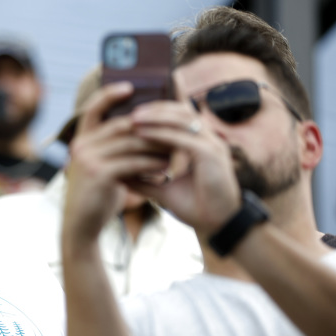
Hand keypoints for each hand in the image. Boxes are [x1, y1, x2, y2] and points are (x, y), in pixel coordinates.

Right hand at [63, 82, 170, 245]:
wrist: (81, 225)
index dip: (109, 95)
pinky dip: (152, 163)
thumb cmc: (95, 195)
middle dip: (150, 126)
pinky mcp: (99, 174)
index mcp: (80, 140)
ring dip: (157, 144)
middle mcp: (81, 145)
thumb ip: (112, 148)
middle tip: (172, 127)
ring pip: (131, 143)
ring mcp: (88, 158)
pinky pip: (133, 162)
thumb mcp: (100, 167)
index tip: (130, 86)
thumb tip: (139, 129)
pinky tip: (166, 167)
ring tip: (176, 148)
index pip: (92, 109)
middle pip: (122, 125)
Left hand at [127, 100, 240, 235]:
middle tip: (130, 113)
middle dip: (155, 109)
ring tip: (133, 119)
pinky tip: (142, 134)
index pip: (179, 116)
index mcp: (200, 143)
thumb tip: (117, 174)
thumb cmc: (195, 207)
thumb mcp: (163, 189)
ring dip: (156, 117)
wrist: (217, 226)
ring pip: (182, 120)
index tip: (130, 115)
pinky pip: (184, 139)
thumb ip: (143, 179)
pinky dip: (162, 134)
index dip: (156, 112)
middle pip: (181, 111)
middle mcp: (208, 140)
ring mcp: (212, 145)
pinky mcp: (212, 156)